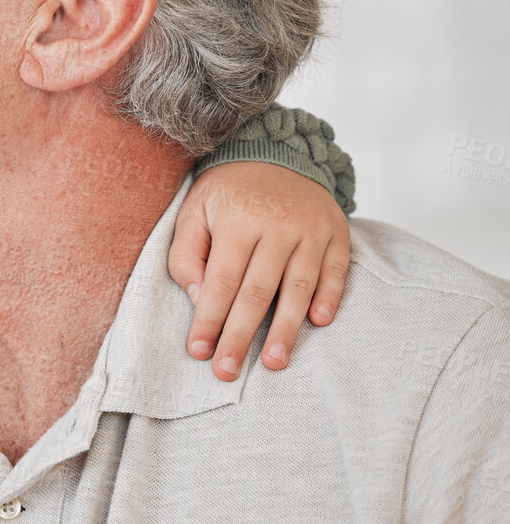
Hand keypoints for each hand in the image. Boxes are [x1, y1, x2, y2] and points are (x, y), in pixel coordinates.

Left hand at [169, 162, 350, 380]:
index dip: (209, 319)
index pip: (221, 282)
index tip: (198, 351)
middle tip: (227, 372)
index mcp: (237, 221)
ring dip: (287, 329)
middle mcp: (277, 226)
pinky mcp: (337, 231)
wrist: (272, 151)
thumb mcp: (192, 212)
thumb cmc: (226, 193)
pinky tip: (319, 324)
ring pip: (299, 287)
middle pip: (258, 292)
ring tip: (273, 363)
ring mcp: (311, 229)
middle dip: (241, 336)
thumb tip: (198, 298)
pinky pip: (336, 270)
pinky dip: (330, 297)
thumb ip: (186, 255)